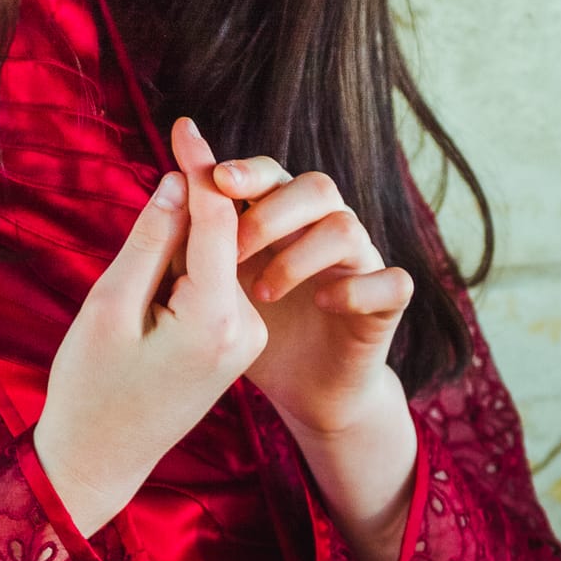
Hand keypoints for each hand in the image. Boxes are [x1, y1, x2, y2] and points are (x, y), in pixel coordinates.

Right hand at [32, 118, 267, 536]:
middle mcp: (245, 328)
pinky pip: (213, 286)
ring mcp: (245, 339)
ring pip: (215, 260)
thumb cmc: (90, 389)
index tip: (183, 123)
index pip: (220, 219)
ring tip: (129, 307)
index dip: (201, 167)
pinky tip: (145, 310)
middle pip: (221, 237)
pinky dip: (181, 277)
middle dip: (178, 223)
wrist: (99, 462)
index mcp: (215, 319)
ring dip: (175, 254)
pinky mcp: (236, 345)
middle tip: (127, 272)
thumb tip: (179, 183)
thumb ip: (151, 240)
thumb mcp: (109, 307)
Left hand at [202, 138, 414, 438]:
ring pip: (348, 227)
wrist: (301, 391)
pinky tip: (322, 305)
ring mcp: (357, 265)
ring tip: (261, 294)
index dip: (239, 169)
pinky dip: (357, 289)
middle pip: (316, 186)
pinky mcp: (383, 306)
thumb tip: (167, 189)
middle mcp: (322, 232)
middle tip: (230, 248)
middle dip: (270, 210)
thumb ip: (190, 245)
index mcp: (280, 220)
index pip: (266, 175)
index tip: (206, 169)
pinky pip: (392, 281)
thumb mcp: (206, 290)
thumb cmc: (248, 333)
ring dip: (300, 255)